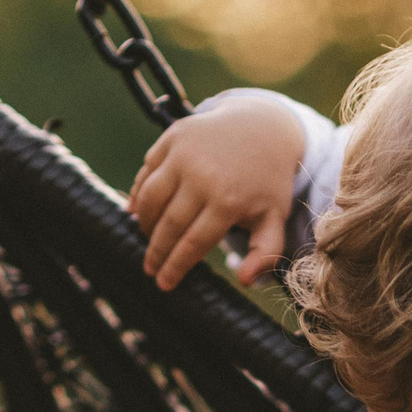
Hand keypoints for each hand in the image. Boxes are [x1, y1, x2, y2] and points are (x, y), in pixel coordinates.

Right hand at [127, 96, 303, 288]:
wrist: (262, 127)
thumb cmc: (266, 182)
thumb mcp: (274, 217)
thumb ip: (265, 252)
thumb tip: (244, 280)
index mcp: (228, 201)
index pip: (193, 243)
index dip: (175, 266)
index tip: (164, 284)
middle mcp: (202, 176)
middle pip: (169, 224)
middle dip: (156, 251)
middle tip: (149, 268)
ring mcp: (184, 153)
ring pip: (151, 198)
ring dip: (145, 223)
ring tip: (147, 239)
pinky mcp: (172, 137)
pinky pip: (147, 172)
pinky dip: (139, 194)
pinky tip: (137, 212)